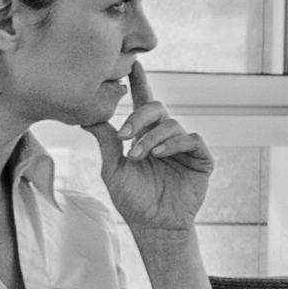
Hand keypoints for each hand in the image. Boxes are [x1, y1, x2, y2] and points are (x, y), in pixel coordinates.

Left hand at [98, 90, 214, 242]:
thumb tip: (87, 117)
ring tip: (139, 155)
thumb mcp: (113, 169)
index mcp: (145, 134)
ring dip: (152, 137)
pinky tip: (159, 154)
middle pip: (156, 108)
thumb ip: (106, 142)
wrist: (154, 226)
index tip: (133, 63)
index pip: (142, 102)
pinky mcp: (200, 158)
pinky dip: (174, 143)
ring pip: (171, 124)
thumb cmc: (133, 200)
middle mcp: (165, 136)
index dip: (139, 82)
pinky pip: (191, 139)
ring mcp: (184, 146)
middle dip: (139, 117)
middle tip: (125, 134)